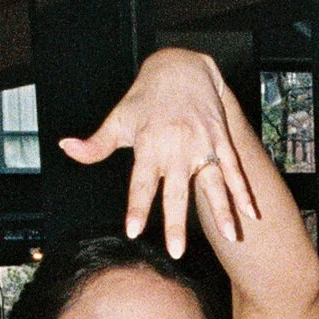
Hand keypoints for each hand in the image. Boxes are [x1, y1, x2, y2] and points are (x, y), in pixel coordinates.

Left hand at [59, 49, 261, 260]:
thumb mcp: (118, 119)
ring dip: (223, 210)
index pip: (141, 182)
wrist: (180, 66)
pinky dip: (244, 192)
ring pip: (214, 182)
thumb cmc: (145, 97)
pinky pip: (235, 169)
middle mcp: (177, 146)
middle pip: (176, 191)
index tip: (133, 231)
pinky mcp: (220, 140)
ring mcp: (202, 144)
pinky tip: (252, 214)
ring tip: (230, 236)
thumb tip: (67, 147)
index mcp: (149, 144)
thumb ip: (96, 143)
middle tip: (176, 251)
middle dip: (176, 222)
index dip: (137, 206)